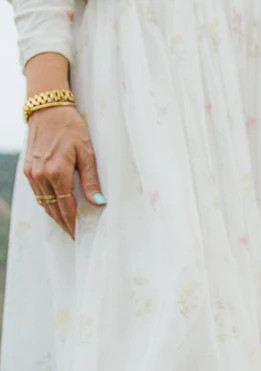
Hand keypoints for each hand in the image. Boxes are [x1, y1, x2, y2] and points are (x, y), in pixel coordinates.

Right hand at [24, 105, 104, 237]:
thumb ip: (91, 180)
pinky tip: (55, 206)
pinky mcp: (27, 168)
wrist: (47, 108)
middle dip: (64, 224)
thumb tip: (98, 203)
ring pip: (44, 204)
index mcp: (58, 173)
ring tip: (66, 224)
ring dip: (54, 215)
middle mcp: (41, 176)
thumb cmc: (70, 127)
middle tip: (74, 235)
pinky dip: (46, 203)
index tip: (79, 236)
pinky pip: (37, 193)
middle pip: (53, 209)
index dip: (73, 224)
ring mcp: (32, 173)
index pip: (66, 208)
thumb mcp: (86, 153)